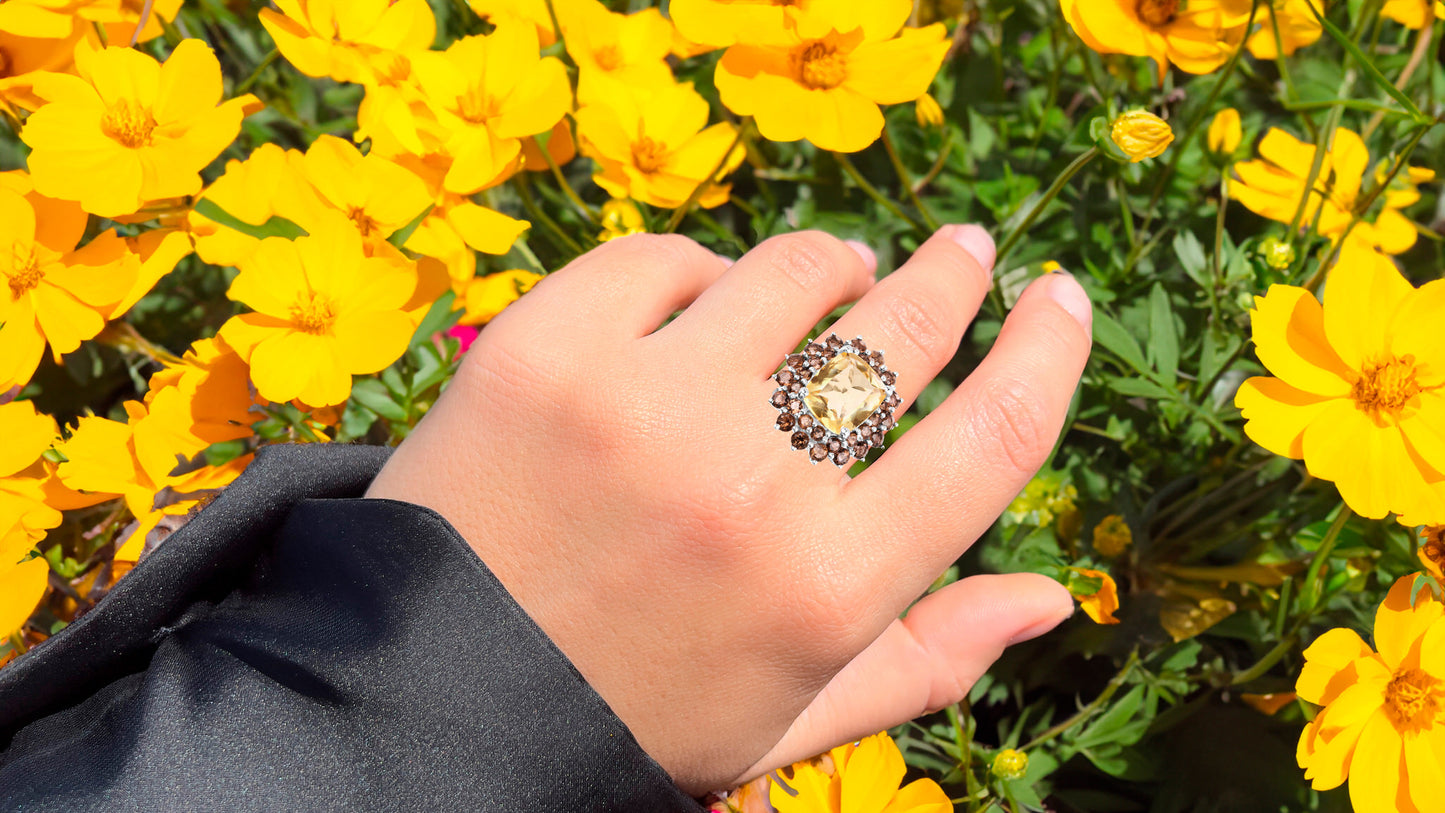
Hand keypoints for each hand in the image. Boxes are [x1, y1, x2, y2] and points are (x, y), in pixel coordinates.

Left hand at [364, 225, 1092, 794]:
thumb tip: (1049, 597)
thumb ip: (925, 659)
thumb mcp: (788, 716)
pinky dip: (697, 277)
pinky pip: (665, 260)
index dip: (1047, 354)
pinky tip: (699, 309)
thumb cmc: (627, 714)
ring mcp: (641, 407)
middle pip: (903, 332)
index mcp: (825, 588)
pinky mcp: (543, 351)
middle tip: (965, 252)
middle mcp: (747, 489)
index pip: (993, 439)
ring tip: (836, 282)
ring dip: (833, 270)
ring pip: (795, 273)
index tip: (1061, 301)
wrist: (431, 696)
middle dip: (954, 276)